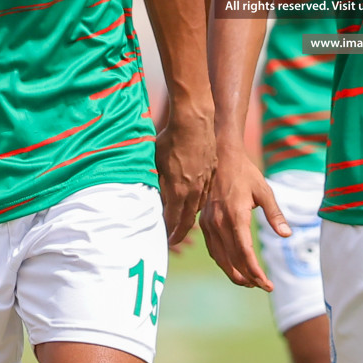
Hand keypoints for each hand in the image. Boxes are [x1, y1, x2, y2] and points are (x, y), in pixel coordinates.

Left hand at [155, 107, 215, 246]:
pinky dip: (198, 201)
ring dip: (190, 216)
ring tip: (183, 222)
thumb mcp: (155, 163)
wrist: (194, 121)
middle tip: (174, 241)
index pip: (172, 220)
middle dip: (180, 233)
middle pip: (188, 219)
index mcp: (178, 190)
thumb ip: (154, 183)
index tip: (164, 240)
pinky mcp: (212, 172)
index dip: (168, 232)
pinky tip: (194, 201)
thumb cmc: (170, 140)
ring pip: (198, 206)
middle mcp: (193, 191)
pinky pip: (205, 193)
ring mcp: (205, 182)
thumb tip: (150, 197)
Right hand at [200, 147, 287, 290]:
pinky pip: (212, 249)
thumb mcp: (265, 191)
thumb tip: (286, 235)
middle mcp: (218, 222)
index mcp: (235, 215)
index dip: (255, 272)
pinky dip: (223, 262)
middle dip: (247, 278)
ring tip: (249, 282)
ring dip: (233, 273)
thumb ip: (275, 214)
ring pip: (219, 258)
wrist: (221, 157)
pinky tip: (233, 266)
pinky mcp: (202, 222)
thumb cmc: (246, 173)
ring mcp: (208, 223)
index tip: (267, 284)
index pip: (244, 253)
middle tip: (261, 286)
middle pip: (231, 260)